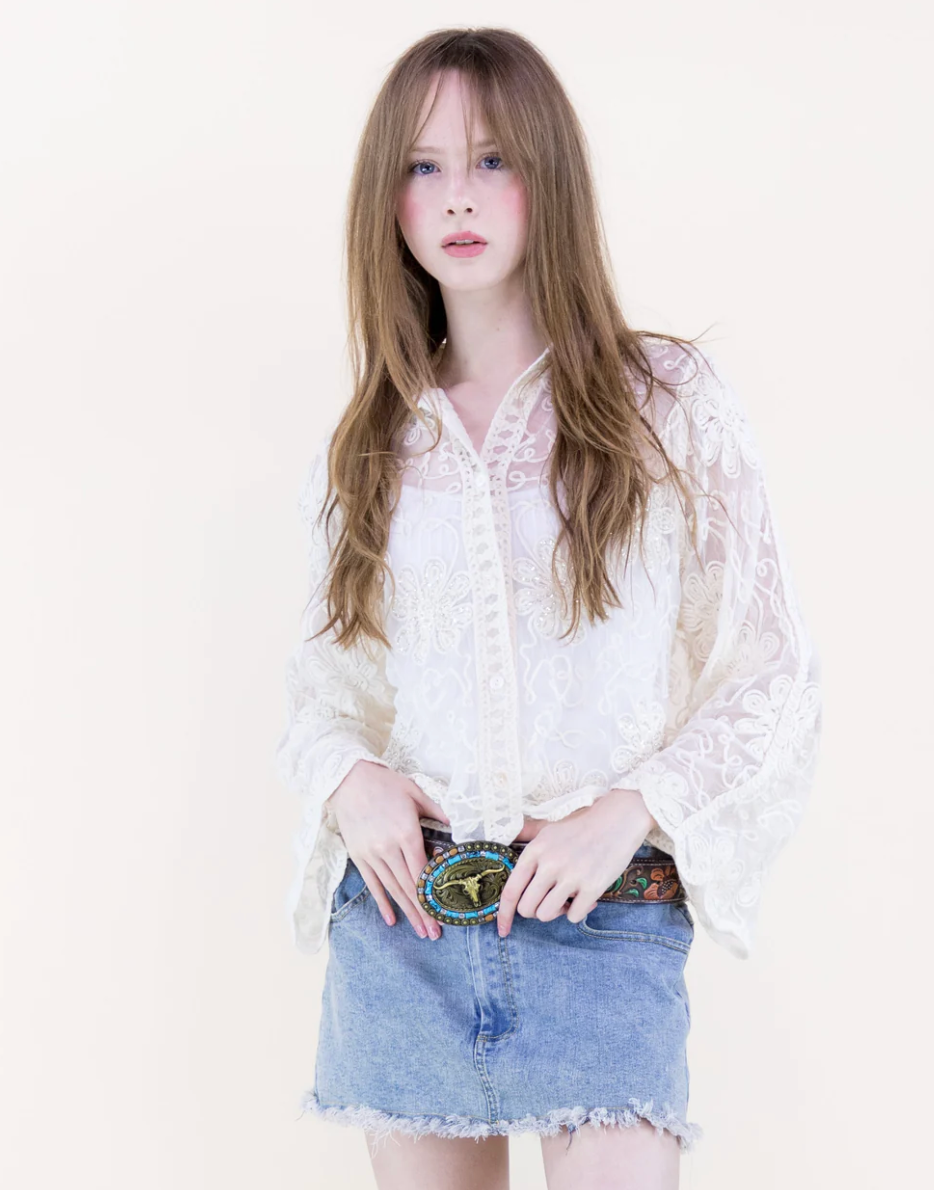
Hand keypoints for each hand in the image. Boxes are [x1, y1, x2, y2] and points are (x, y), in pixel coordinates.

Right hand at [327, 761, 449, 939]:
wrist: (349, 779)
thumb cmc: (386, 783)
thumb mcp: (416, 793)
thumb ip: (438, 812)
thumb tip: (459, 826)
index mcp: (407, 834)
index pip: (423, 873)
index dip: (433, 897)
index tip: (444, 914)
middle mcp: (389, 849)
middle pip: (409, 887)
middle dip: (423, 913)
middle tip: (435, 934)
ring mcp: (372, 854)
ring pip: (393, 889)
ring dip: (407, 913)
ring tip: (420, 931)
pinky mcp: (359, 856)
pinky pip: (373, 884)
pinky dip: (383, 903)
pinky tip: (392, 920)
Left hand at [496, 788, 655, 936]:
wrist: (616, 821)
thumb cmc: (580, 827)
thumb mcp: (548, 829)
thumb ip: (526, 837)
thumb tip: (503, 841)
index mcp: (535, 850)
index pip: (511, 890)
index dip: (503, 914)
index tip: (503, 930)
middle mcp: (550, 863)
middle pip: (526, 908)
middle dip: (535, 911)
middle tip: (549, 900)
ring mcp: (571, 875)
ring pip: (546, 915)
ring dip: (556, 912)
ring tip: (568, 898)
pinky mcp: (592, 886)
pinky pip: (573, 916)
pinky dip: (578, 912)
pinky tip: (586, 898)